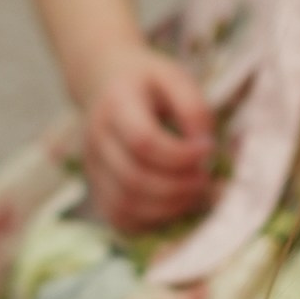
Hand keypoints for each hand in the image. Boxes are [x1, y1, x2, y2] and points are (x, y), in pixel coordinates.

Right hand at [80, 45, 216, 233]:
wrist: (105, 84)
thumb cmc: (148, 82)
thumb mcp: (176, 78)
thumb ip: (194, 109)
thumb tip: (205, 148)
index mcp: (116, 104)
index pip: (143, 142)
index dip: (180, 155)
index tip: (207, 149)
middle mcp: (96, 138)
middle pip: (134, 179)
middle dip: (179, 187)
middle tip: (206, 178)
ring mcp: (91, 166)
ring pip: (125, 205)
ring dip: (168, 207)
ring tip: (194, 192)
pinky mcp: (95, 187)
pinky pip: (119, 218)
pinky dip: (150, 221)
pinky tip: (173, 204)